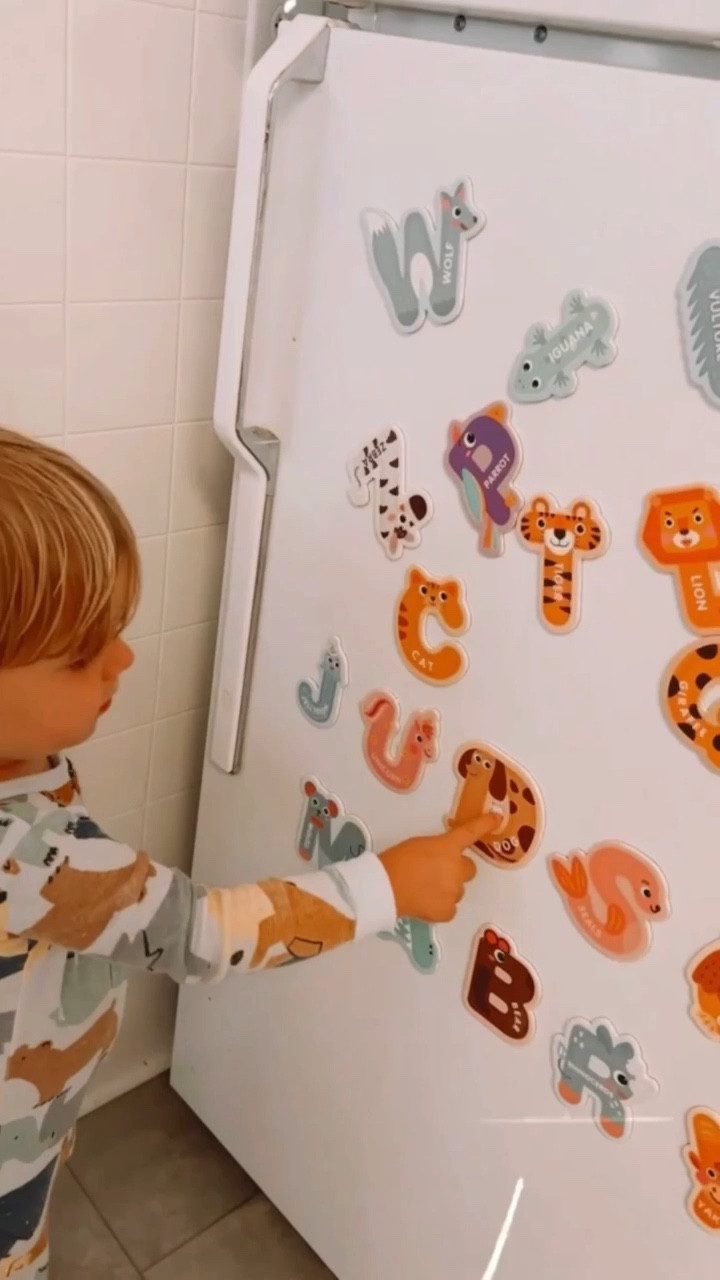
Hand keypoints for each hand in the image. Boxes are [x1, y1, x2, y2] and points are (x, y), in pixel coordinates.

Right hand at [378, 813, 501, 922]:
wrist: (385, 887)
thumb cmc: (397, 861)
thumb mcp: (419, 844)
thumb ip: (438, 849)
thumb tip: (444, 858)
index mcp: (448, 847)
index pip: (471, 832)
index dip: (485, 824)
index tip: (496, 818)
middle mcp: (457, 869)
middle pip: (469, 869)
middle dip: (457, 869)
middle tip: (436, 872)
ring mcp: (454, 892)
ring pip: (458, 889)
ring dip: (447, 888)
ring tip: (424, 888)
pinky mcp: (448, 911)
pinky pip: (450, 907)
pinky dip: (441, 905)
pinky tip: (424, 902)